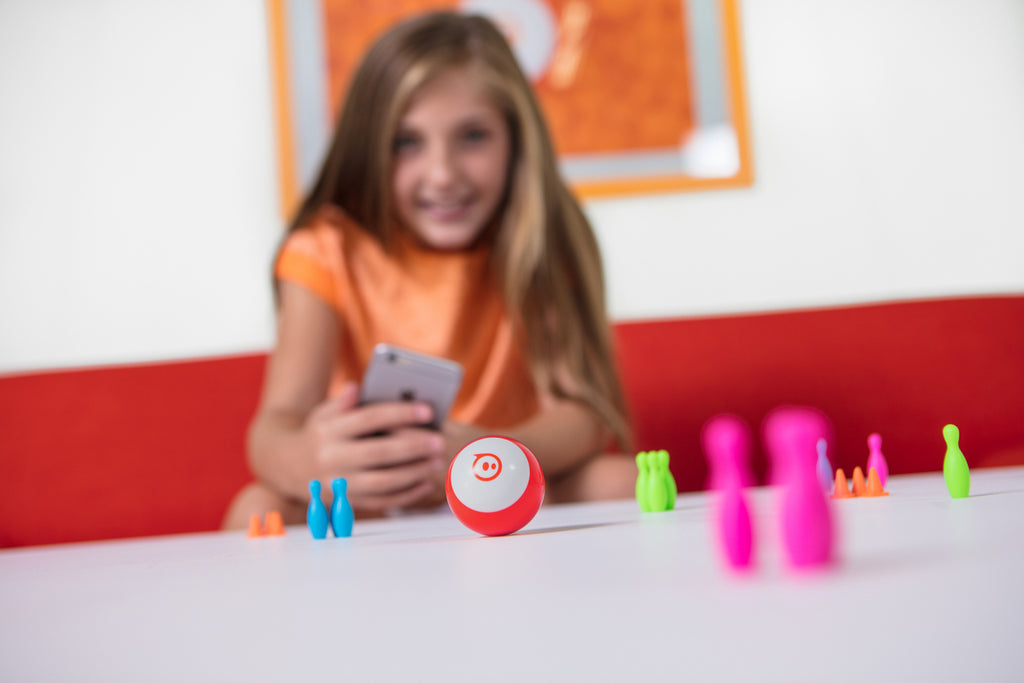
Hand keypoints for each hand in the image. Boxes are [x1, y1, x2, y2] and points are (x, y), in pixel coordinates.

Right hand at [305, 382, 446, 512]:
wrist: (289, 466)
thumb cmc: (320, 432)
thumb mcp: (324, 412)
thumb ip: (344, 402)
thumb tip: (356, 387)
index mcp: (329, 431)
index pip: (369, 418)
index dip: (400, 414)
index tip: (428, 411)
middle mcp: (332, 459)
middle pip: (378, 453)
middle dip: (412, 447)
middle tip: (439, 441)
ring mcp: (339, 484)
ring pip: (382, 482)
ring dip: (413, 473)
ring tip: (436, 461)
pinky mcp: (346, 502)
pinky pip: (381, 502)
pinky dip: (406, 495)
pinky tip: (425, 483)